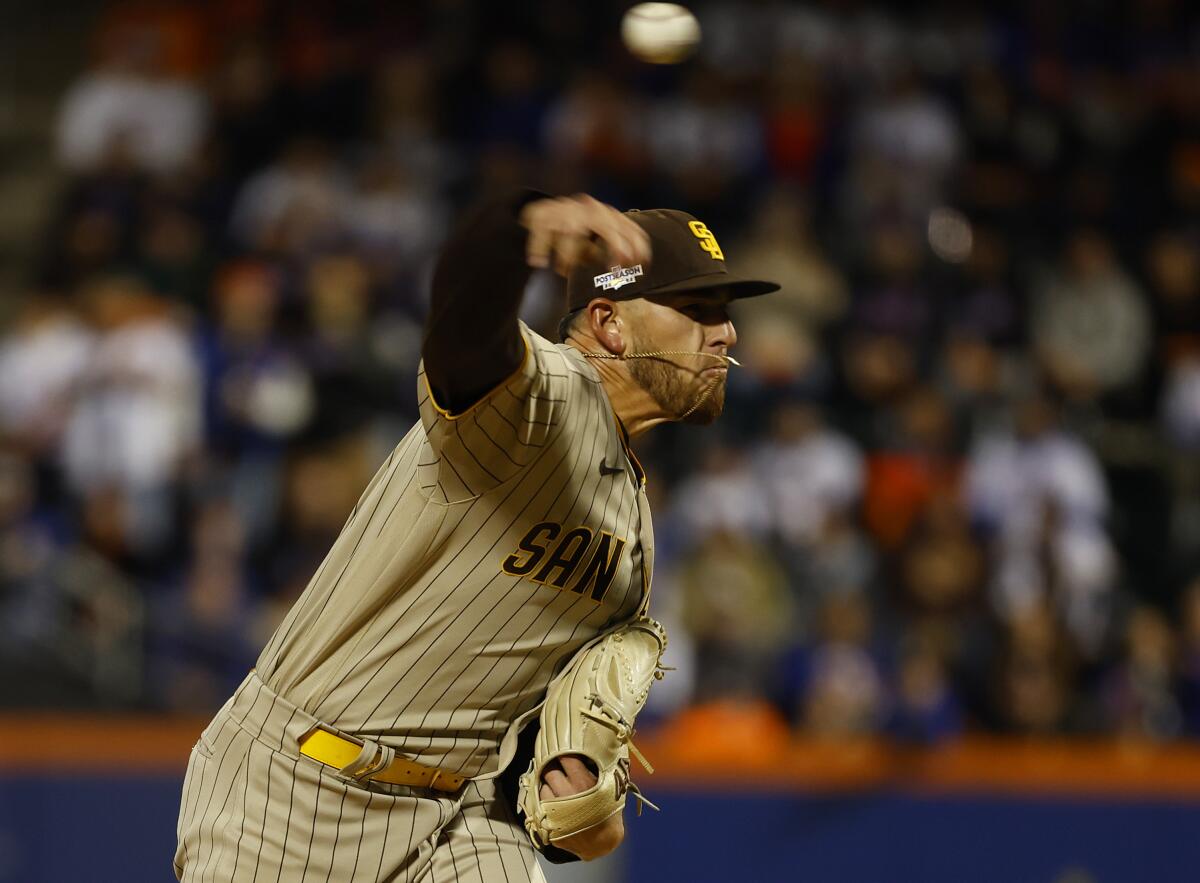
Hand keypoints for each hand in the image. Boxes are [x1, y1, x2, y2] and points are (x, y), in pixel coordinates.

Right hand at [520, 195, 650, 275]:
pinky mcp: (545, 213)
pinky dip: (540, 247)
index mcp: (607, 215)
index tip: (641, 265)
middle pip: (607, 226)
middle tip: (614, 268)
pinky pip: (543, 231)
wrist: (540, 213)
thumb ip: (605, 253)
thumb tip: (621, 271)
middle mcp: (590, 209)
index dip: (638, 247)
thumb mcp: (593, 243)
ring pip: (572, 230)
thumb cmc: (573, 233)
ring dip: (568, 253)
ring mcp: (568, 209)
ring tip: (562, 270)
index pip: (629, 228)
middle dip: (615, 246)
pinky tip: (538, 262)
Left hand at [538, 754, 625, 860]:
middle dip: (553, 767)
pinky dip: (545, 802)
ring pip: (542, 788)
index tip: (562, 750)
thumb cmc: (608, 811)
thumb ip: (596, 768)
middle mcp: (567, 795)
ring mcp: (556, 811)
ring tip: (557, 788)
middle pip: (549, 771)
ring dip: (548, 785)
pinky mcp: (549, 825)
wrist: (603, 843)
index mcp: (583, 782)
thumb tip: (586, 750)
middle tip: (558, 768)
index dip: (563, 752)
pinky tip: (554, 803)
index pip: (564, 757)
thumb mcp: (609, 787)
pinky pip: (539, 806)